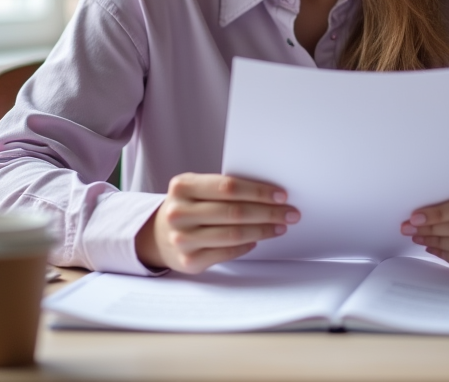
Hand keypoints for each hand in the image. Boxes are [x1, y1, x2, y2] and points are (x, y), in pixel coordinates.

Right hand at [135, 173, 299, 273]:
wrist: (157, 235)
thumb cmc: (188, 206)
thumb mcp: (195, 188)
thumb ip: (223, 188)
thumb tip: (269, 194)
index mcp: (182, 186)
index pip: (228, 186)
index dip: (258, 191)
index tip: (281, 195)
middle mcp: (179, 212)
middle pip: (234, 212)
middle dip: (268, 212)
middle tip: (290, 213)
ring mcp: (182, 239)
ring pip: (233, 234)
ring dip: (263, 230)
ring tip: (280, 227)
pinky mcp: (189, 261)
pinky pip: (227, 252)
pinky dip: (247, 245)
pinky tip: (258, 239)